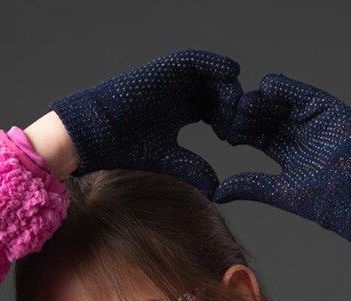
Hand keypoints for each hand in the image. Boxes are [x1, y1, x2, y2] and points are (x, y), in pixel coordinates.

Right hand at [47, 49, 242, 197]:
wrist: (101, 132)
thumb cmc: (130, 148)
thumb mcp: (172, 159)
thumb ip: (197, 168)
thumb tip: (220, 190)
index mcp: (185, 111)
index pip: (218, 113)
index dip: (232, 125)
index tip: (244, 139)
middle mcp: (183, 93)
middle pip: (220, 94)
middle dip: (235, 107)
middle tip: (250, 121)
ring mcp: (175, 79)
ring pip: (212, 77)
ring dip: (229, 87)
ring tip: (244, 100)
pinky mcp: (168, 67)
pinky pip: (198, 60)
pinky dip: (215, 63)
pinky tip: (231, 73)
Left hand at [212, 74, 350, 245]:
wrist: (348, 193)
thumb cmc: (316, 198)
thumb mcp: (275, 190)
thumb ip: (247, 185)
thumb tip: (215, 194)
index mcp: (282, 150)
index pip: (255, 134)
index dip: (240, 131)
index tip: (223, 132)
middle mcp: (294, 131)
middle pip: (264, 115)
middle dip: (248, 114)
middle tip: (231, 114)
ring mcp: (309, 117)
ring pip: (278, 101)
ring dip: (261, 100)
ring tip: (246, 104)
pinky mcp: (324, 106)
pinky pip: (300, 92)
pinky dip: (283, 88)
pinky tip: (267, 88)